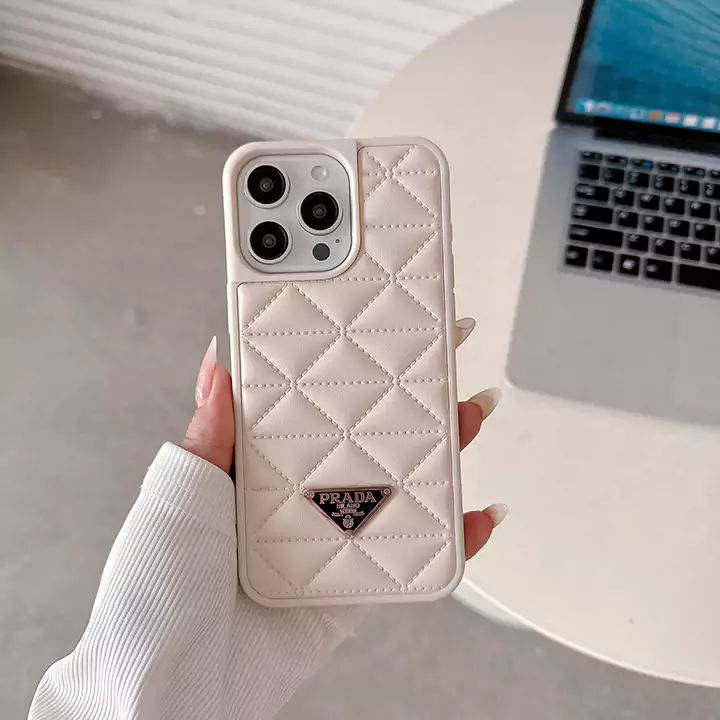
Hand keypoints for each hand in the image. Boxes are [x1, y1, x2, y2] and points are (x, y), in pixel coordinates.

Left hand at [182, 319, 506, 560]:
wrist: (172, 683)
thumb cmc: (161, 586)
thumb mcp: (182, 492)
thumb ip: (210, 431)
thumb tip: (217, 360)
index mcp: (265, 466)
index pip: (321, 401)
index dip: (356, 365)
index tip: (388, 326)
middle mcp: (306, 496)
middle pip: (374, 437)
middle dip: (417, 395)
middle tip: (447, 354)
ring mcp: (336, 538)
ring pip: (405, 485)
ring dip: (448, 450)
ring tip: (473, 413)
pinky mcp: (357, 584)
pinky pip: (417, 556)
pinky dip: (457, 537)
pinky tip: (480, 513)